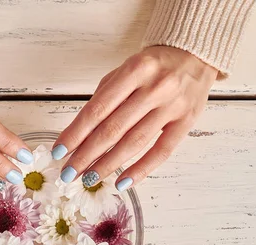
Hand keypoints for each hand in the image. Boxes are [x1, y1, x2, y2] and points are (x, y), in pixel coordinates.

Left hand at [52, 46, 217, 190]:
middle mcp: (154, 88)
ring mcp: (172, 106)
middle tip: (69, 173)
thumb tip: (79, 134)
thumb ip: (105, 97)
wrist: (196, 53)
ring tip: (89, 179)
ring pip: (134, 143)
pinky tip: (122, 182)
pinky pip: (162, 151)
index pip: (97, 109)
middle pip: (113, 129)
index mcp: (135, 70)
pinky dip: (141, 169)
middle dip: (86, 154)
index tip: (59, 152)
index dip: (76, 133)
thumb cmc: (153, 65)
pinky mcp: (187, 121)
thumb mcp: (126, 70)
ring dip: (108, 165)